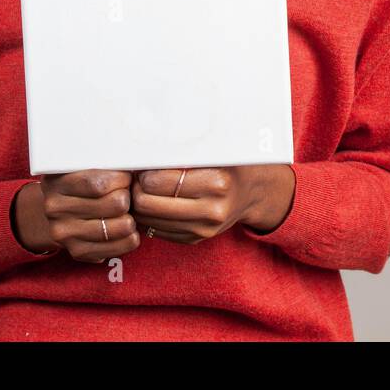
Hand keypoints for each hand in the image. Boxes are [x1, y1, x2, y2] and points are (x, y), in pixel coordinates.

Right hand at [14, 169, 140, 263]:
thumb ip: (101, 163)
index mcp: (56, 181)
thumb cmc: (79, 184)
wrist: (57, 213)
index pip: (98, 183)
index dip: (121, 179)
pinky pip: (117, 247)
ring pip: (119, 226)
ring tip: (128, 212)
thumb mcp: (81, 167)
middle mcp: (55, 208)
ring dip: (131, 219)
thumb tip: (133, 161)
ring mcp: (64, 232)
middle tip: (127, 194)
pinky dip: (130, 239)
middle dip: (127, 197)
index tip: (127, 177)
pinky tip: (128, 231)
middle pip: (113, 204)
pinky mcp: (77, 251)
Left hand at [131, 165, 294, 243]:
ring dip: (139, 203)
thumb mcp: (213, 150)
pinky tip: (154, 201)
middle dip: (136, 187)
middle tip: (138, 175)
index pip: (158, 181)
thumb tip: (143, 149)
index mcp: (216, 182)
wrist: (253, 192)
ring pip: (147, 219)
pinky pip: (156, 231)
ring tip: (143, 187)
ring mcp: (202, 229)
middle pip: (147, 203)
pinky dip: (149, 216)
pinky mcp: (195, 239)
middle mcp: (211, 210)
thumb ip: (183, 150)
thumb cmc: (228, 163)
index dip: (144, 171)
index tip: (143, 163)